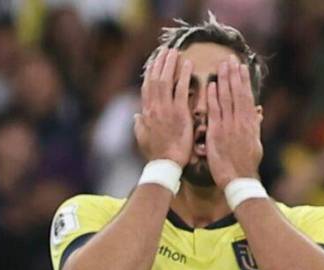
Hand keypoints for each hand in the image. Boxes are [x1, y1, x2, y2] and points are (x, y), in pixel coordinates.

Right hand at [134, 48, 193, 165]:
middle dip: (159, 63)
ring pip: (165, 80)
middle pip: (154, 79)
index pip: (146, 87)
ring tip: (174, 52)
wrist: (166, 164)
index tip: (154, 61)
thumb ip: (139, 125)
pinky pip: (181, 89)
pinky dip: (184, 75)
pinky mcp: (179, 113)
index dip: (150, 72)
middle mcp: (154, 108)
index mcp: (146, 113)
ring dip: (169, 64)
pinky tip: (187, 64)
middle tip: (165, 51)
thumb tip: (136, 116)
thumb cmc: (157, 154)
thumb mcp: (143, 139)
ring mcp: (166, 109)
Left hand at [206, 56, 262, 188]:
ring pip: (227, 99)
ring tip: (222, 65)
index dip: (243, 81)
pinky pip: (215, 112)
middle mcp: (241, 122)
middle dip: (234, 75)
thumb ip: (255, 125)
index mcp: (251, 123)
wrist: (240, 180)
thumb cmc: (246, 164)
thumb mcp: (255, 143)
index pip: (246, 97)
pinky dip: (214, 98)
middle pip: (237, 93)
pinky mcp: (218, 134)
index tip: (241, 67)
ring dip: (224, 81)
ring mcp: (230, 127)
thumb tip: (258, 111)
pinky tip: (211, 85)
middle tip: (230, 59)